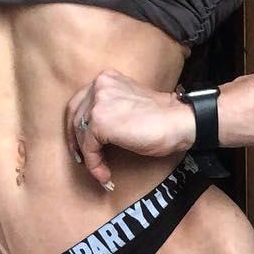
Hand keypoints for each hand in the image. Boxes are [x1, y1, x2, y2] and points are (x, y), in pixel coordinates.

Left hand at [65, 70, 195, 187]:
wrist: (178, 122)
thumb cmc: (158, 118)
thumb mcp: (126, 103)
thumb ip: (107, 108)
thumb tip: (88, 132)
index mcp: (105, 78)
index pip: (79, 103)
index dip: (76, 125)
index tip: (81, 143)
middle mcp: (99, 86)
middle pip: (75, 117)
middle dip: (76, 141)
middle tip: (82, 159)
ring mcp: (98, 103)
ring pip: (81, 134)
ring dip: (88, 157)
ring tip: (100, 171)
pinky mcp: (100, 121)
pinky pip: (89, 148)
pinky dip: (94, 164)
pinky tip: (104, 174)